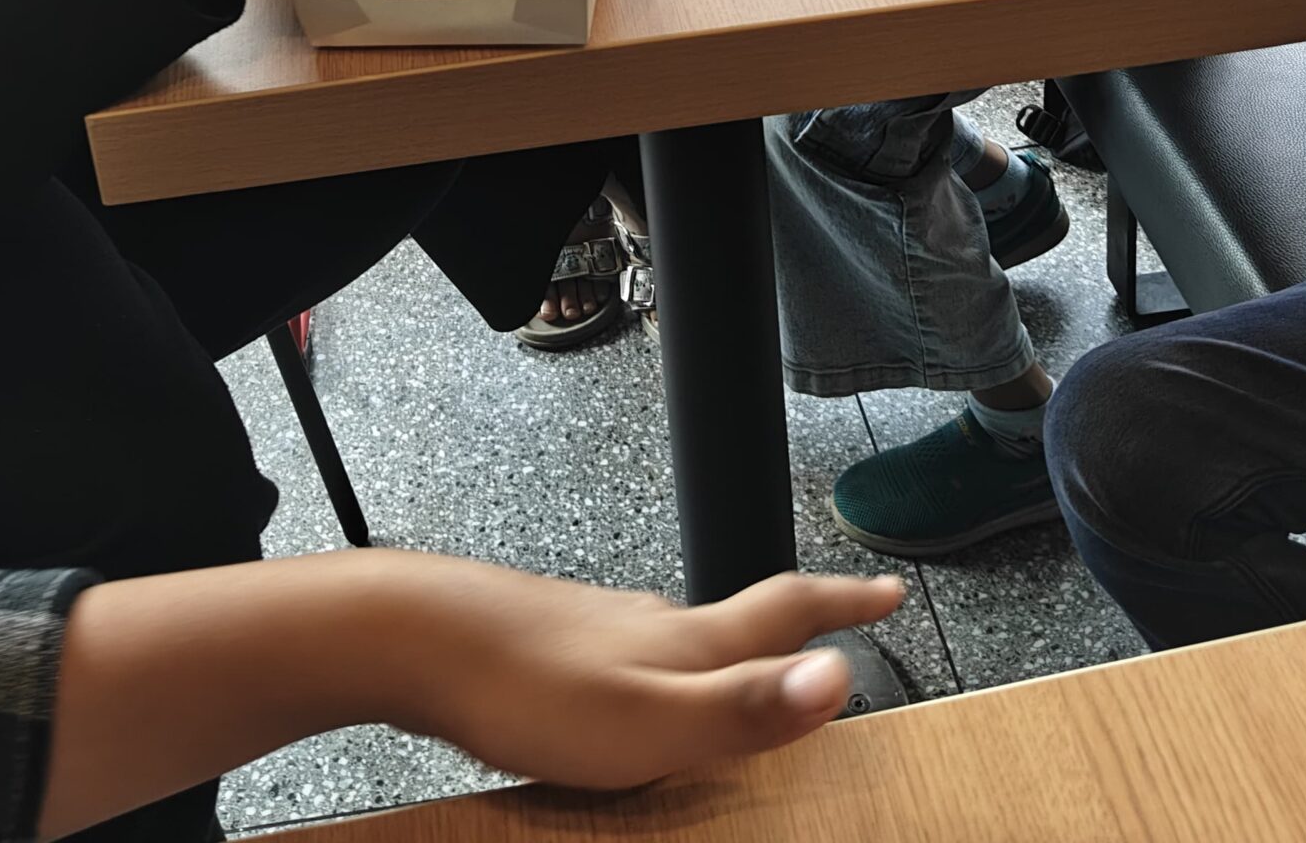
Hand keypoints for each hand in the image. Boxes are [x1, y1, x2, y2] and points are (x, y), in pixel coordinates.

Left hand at [36, 552, 906, 834]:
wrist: (414, 638)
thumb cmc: (529, 685)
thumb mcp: (651, 718)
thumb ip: (745, 706)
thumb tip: (842, 676)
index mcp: (688, 640)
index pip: (786, 612)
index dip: (843, 604)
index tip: (890, 587)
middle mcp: (651, 622)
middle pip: (739, 619)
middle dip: (792, 629)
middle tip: (832, 634)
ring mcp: (598, 629)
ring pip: (680, 640)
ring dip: (723, 659)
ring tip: (743, 684)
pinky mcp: (551, 648)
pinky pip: (627, 665)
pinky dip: (657, 683)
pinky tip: (631, 710)